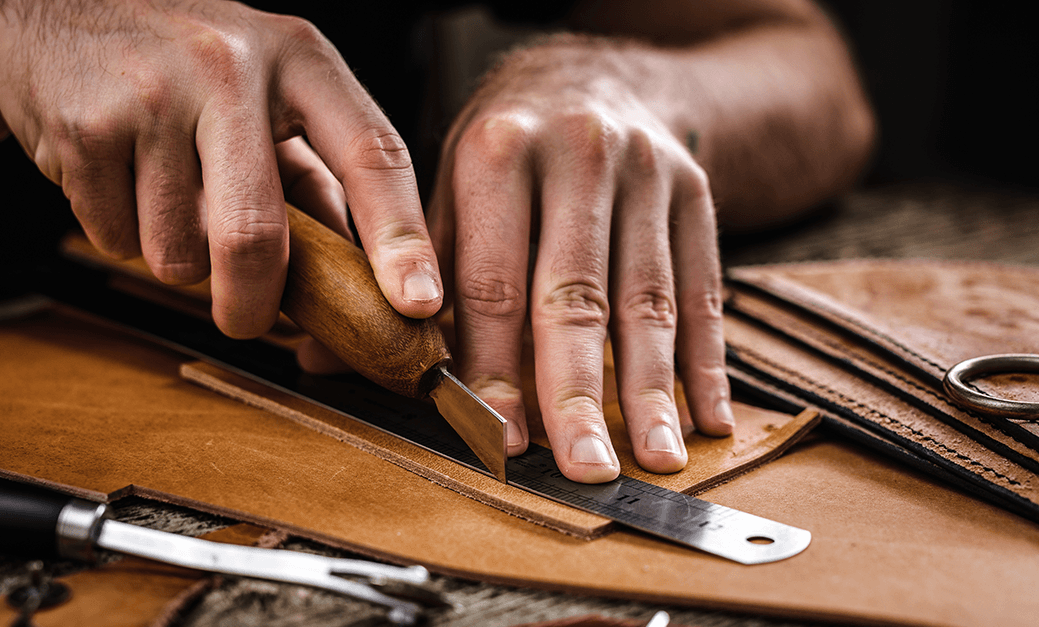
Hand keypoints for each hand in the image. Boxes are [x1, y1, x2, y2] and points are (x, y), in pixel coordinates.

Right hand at [0, 0, 440, 336]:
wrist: (48, 19)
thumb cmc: (184, 72)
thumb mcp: (268, 100)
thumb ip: (319, 183)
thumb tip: (370, 281)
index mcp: (301, 59)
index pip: (373, 154)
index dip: (402, 239)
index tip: (420, 304)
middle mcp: (234, 65)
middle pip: (256, 235)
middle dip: (253, 304)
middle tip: (246, 318)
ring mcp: (155, 91)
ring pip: (178, 252)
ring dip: (175, 257)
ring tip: (164, 195)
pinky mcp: (87, 123)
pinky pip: (116, 238)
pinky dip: (121, 236)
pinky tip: (120, 180)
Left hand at [428, 40, 732, 482]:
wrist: (593, 74)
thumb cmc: (506, 147)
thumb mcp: (444, 183)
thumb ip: (410, 273)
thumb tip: (329, 353)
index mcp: (497, 154)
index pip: (491, 280)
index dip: (494, 366)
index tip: (498, 437)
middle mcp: (577, 156)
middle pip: (576, 294)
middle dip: (577, 391)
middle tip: (583, 468)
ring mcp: (646, 173)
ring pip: (649, 298)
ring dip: (652, 389)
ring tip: (653, 459)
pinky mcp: (696, 192)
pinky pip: (703, 287)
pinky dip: (708, 360)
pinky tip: (706, 417)